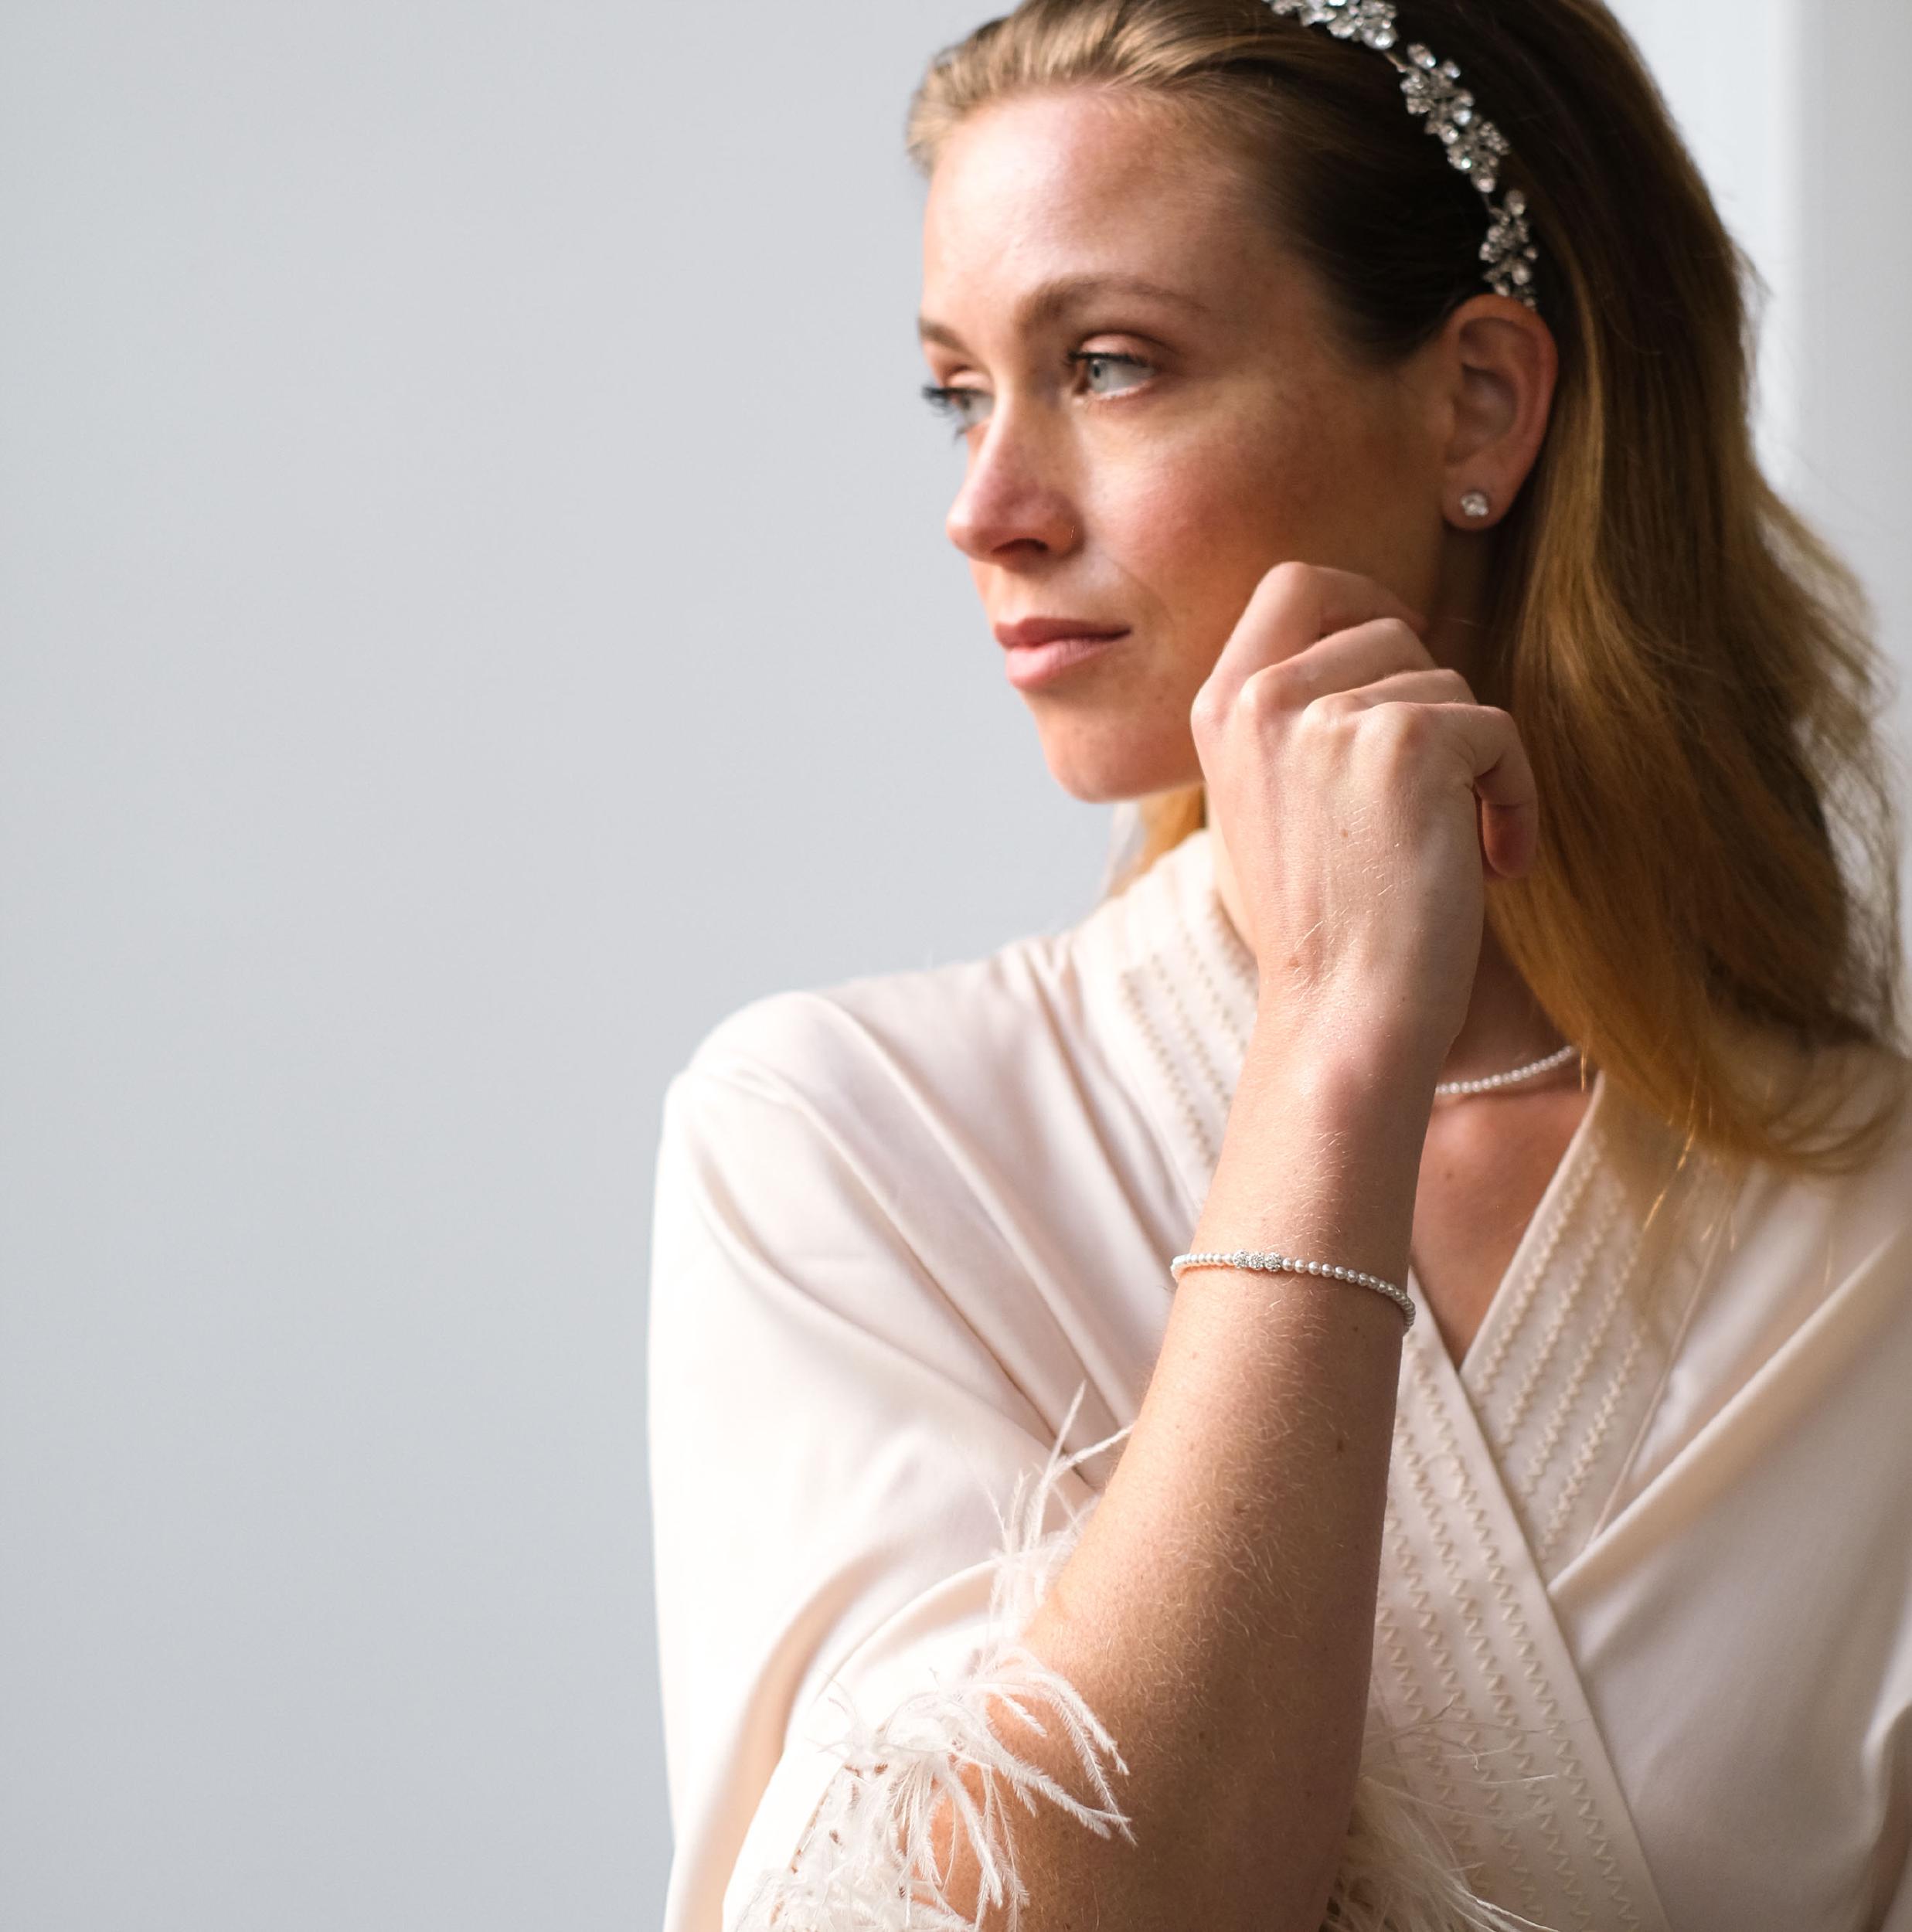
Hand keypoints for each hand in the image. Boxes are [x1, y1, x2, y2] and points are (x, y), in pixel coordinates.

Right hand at [1189, 561, 1538, 1070]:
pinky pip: (1496, 728)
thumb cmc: (1320, 929)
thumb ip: (1295, 720)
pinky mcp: (1406, 739)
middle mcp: (1260, 699)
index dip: (1362, 598)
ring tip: (1457, 845)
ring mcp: (1328, 714)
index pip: (1294, 586)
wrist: (1342, 1016)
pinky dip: (1515, 795)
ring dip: (1473, 760)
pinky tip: (1495, 862)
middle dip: (1428, 701)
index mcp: (1218, 711)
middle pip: (1386, 628)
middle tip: (1434, 793)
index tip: (1404, 649)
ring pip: (1445, 680)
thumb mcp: (1270, 804)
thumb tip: (1381, 642)